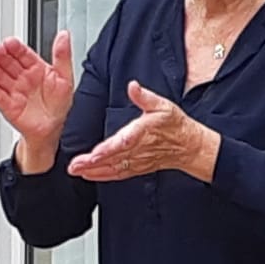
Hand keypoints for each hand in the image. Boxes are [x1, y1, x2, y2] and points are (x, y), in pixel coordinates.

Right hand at [0, 32, 74, 171]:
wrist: (52, 130)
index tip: (10, 42)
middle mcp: (23, 78)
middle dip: (1, 55)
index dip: (15, 48)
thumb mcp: (65, 78)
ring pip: (0, 76)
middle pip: (8, 63)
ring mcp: (13, 90)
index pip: (23, 54)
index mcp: (36, 69)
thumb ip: (62, 56)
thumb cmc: (58, 105)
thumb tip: (63, 36)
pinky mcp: (6, 104)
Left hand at [67, 81, 219, 182]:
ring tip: (77, 171)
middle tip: (74, 165)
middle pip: (113, 158)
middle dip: (92, 163)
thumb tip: (133, 87)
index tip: (94, 154)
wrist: (189, 146)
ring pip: (113, 168)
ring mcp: (138, 161)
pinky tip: (89, 176)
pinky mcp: (137, 168)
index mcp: (144, 132)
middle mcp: (139, 149)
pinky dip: (103, 176)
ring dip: (94, 171)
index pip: (123, 142)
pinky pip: (118, 174)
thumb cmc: (176, 125)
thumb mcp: (163, 105)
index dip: (108, 149)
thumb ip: (145, 97)